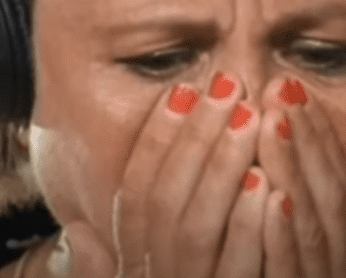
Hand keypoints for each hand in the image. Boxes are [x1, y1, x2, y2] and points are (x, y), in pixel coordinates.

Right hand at [117, 72, 266, 277]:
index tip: (180, 91)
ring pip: (198, 227)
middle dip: (195, 138)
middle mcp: (154, 275)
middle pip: (166, 201)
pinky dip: (249, 227)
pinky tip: (269, 183)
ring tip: (252, 116)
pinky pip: (238, 269)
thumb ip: (105, 261)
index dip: (154, 141)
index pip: (136, 194)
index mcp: (135, 262)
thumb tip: (77, 233)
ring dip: (222, 168)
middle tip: (227, 86)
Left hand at [258, 78, 345, 277]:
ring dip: (292, 168)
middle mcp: (343, 265)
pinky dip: (281, 233)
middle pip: (329, 194)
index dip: (322, 135)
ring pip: (310, 224)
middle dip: (307, 137)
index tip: (295, 90)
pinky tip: (267, 193)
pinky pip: (287, 271)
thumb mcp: (341, 270)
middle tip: (280, 88)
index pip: (340, 184)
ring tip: (271, 121)